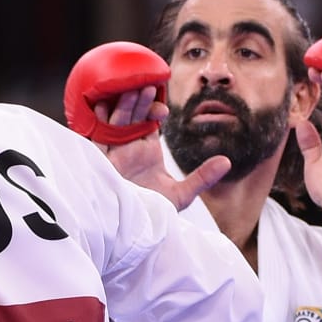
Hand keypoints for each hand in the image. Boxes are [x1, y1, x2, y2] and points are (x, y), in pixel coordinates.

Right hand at [93, 85, 229, 210]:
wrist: (132, 233)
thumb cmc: (153, 214)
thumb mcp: (181, 195)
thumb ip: (203, 177)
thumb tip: (227, 161)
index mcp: (146, 151)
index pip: (149, 122)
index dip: (154, 111)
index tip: (164, 111)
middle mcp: (128, 148)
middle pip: (131, 117)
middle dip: (138, 102)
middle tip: (146, 87)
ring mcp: (112, 153)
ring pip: (114, 122)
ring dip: (122, 106)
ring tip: (131, 90)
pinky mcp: (98, 161)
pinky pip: (94, 136)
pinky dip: (97, 121)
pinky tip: (103, 105)